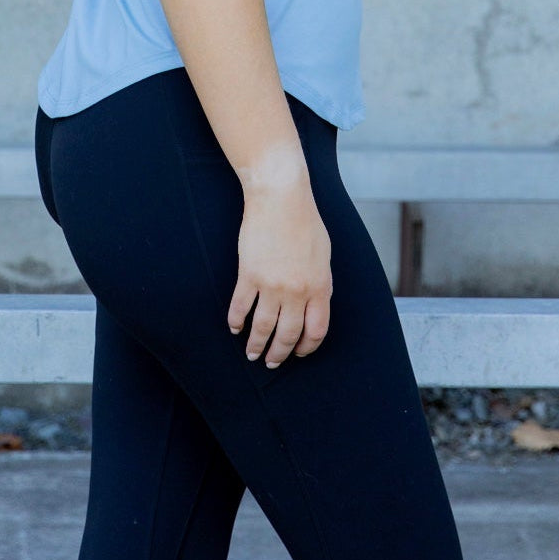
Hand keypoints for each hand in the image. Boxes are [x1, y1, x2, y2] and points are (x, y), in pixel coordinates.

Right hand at [227, 179, 331, 367]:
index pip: (316, 330)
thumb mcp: (324, 254)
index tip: (299, 353)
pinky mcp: (249, 274)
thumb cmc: (304, 221)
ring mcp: (272, 284)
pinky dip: (236, 321)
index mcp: (320, 286)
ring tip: (251, 354)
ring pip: (262, 327)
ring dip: (256, 345)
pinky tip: (235, 328)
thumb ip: (321, 282)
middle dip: (279, 353)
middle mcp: (297, 291)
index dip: (307, 347)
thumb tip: (315, 303)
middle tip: (271, 361)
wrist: (280, 198)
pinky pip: (241, 307)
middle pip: (288, 335)